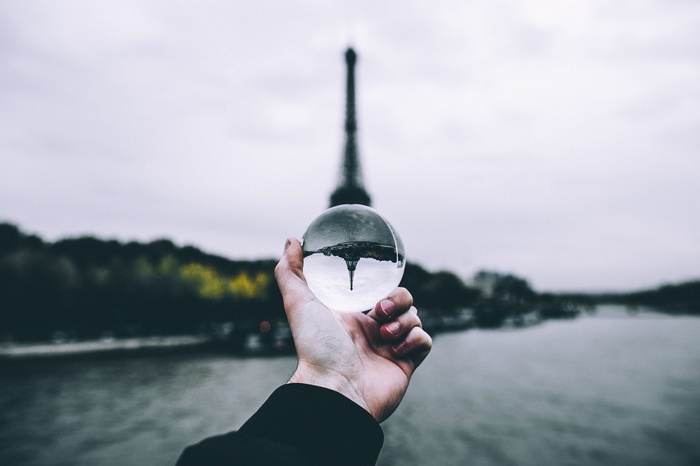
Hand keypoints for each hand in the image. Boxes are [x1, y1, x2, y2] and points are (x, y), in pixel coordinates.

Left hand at [274, 238, 431, 422]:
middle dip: (397, 300)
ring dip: (404, 320)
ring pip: (415, 319)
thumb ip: (291, 271)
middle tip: (379, 311)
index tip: (375, 283)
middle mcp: (372, 333)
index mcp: (351, 318)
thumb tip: (292, 239)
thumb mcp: (298, 302)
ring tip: (384, 334)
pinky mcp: (406, 364)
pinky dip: (414, 339)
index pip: (377, 293)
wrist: (335, 389)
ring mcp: (390, 349)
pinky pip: (424, 341)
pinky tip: (395, 348)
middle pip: (402, 302)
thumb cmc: (315, 347)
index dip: (381, 285)